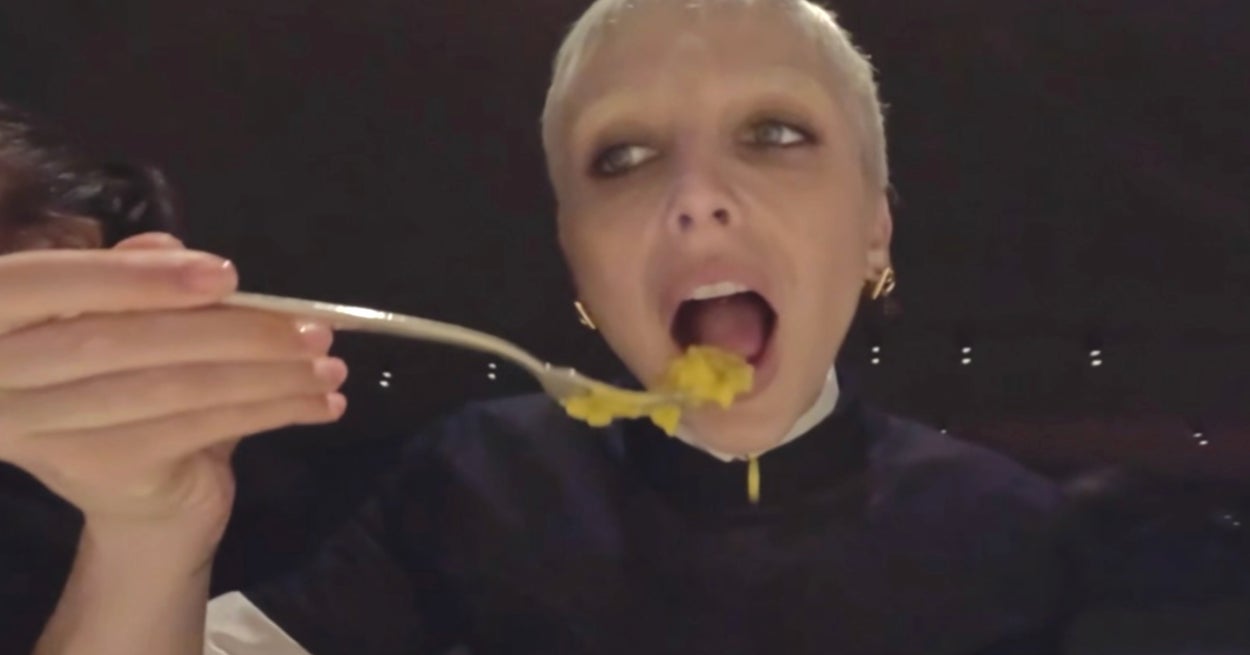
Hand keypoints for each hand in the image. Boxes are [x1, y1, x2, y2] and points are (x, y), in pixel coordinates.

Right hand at [0, 233, 347, 542]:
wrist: (138, 503)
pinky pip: (196, 427)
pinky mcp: (100, 469)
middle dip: (231, 331)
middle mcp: (1, 376)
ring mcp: (43, 430)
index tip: (227, 275)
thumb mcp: (130, 324)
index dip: (139, 278)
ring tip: (329, 367)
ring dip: (266, 374)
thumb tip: (173, 253)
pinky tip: (318, 405)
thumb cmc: (132, 387)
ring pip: (171, 387)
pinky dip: (270, 411)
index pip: (53, 283)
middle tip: (314, 329)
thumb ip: (138, 283)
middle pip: (121, 342)